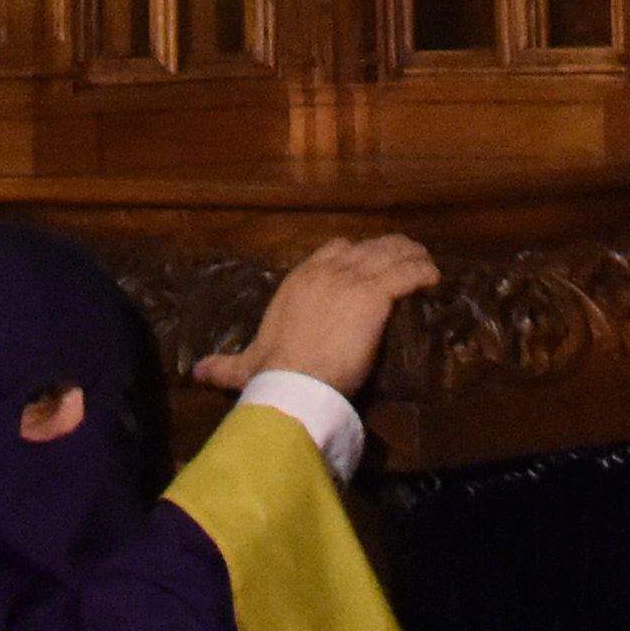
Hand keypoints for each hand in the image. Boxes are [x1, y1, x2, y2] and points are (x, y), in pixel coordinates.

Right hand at [196, 230, 438, 409]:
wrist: (293, 382)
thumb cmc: (273, 373)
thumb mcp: (246, 366)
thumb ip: (224, 365)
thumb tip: (194, 372)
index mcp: (300, 279)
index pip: (335, 250)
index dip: (356, 255)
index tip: (369, 266)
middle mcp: (327, 270)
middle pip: (367, 248)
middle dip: (390, 251)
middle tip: (409, 261)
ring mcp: (352, 279)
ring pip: (391, 254)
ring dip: (412, 256)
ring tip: (427, 264)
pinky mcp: (376, 295)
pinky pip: (407, 274)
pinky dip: (423, 273)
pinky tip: (435, 278)